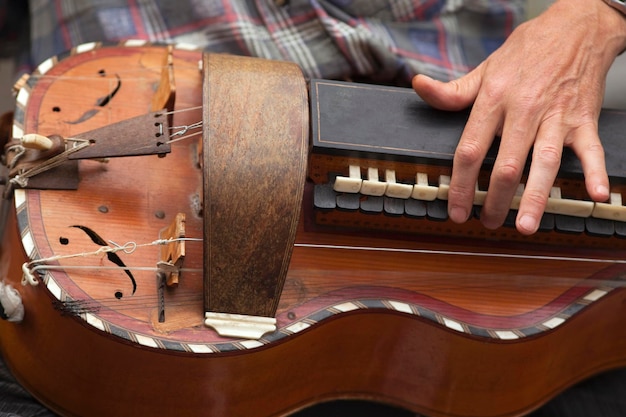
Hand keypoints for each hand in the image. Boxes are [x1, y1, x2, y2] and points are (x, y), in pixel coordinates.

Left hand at [412, 0, 625, 234]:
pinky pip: (591, 149)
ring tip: (525, 226)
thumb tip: (419, 87)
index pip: (470, 149)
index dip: (459, 184)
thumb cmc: (528, 50)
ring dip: (534, 197)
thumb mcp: (485, 69)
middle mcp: (524, 110)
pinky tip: (597, 195)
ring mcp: (556, 116)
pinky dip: (596, 172)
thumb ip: (452, 91)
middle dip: (494, 200)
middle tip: (487, 222)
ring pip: (543, 162)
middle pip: (505, 164)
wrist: (577, 26)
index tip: (456, 209)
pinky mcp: (584, 119)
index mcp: (494, 99)